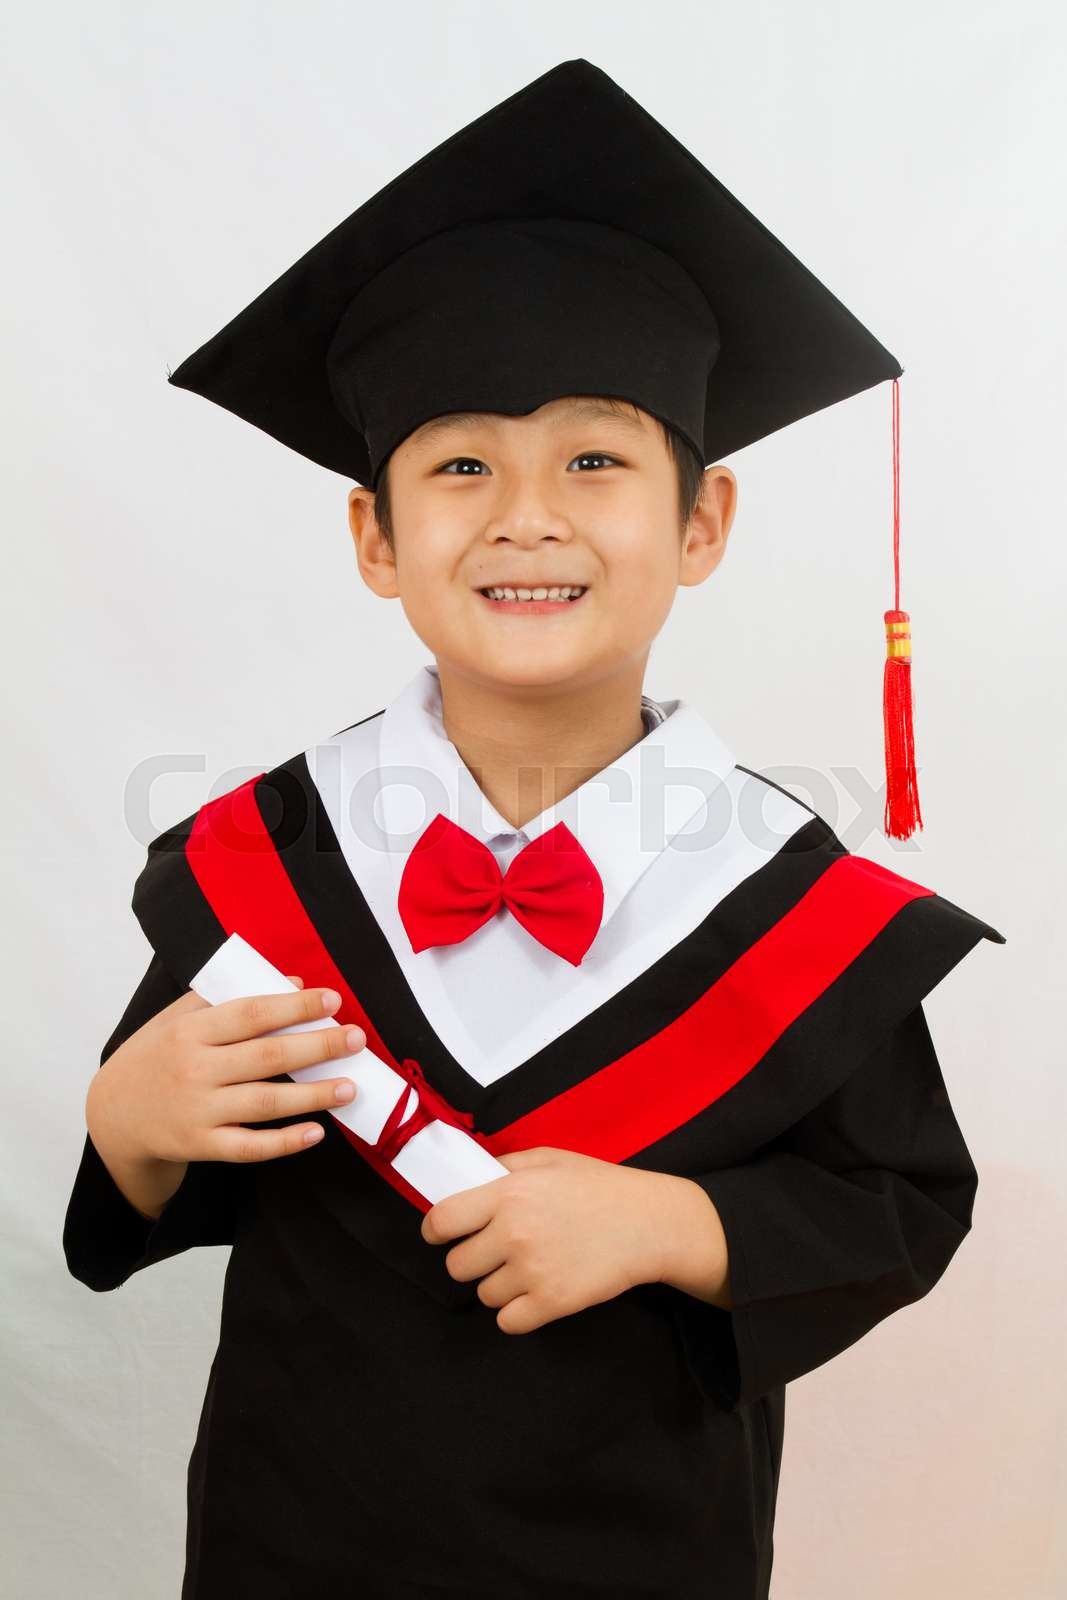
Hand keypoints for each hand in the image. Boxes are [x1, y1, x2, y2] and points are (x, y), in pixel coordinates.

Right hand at [87, 975, 367, 1171]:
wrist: (112, 1115)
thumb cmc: (157, 1056)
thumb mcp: (180, 1018)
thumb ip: (231, 998)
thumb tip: (292, 981)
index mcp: (190, 1031)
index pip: (251, 1013)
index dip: (295, 1007)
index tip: (333, 1001)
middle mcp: (194, 1069)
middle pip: (266, 1056)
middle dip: (317, 1047)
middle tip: (356, 1039)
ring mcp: (197, 1111)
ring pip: (264, 1102)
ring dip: (312, 1094)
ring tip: (350, 1086)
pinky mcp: (201, 1146)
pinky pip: (249, 1146)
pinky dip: (283, 1141)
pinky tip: (315, 1132)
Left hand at [419, 1146, 693, 1334]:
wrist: (649, 1223)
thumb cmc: (598, 1186)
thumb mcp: (548, 1160)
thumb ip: (503, 1168)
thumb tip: (466, 1177)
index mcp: (508, 1193)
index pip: (441, 1221)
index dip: (436, 1230)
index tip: (444, 1234)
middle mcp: (513, 1232)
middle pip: (457, 1266)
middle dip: (472, 1260)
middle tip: (497, 1252)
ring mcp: (532, 1271)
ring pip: (484, 1295)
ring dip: (499, 1285)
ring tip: (528, 1268)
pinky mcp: (552, 1303)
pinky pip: (507, 1322)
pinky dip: (517, 1312)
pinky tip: (535, 1293)